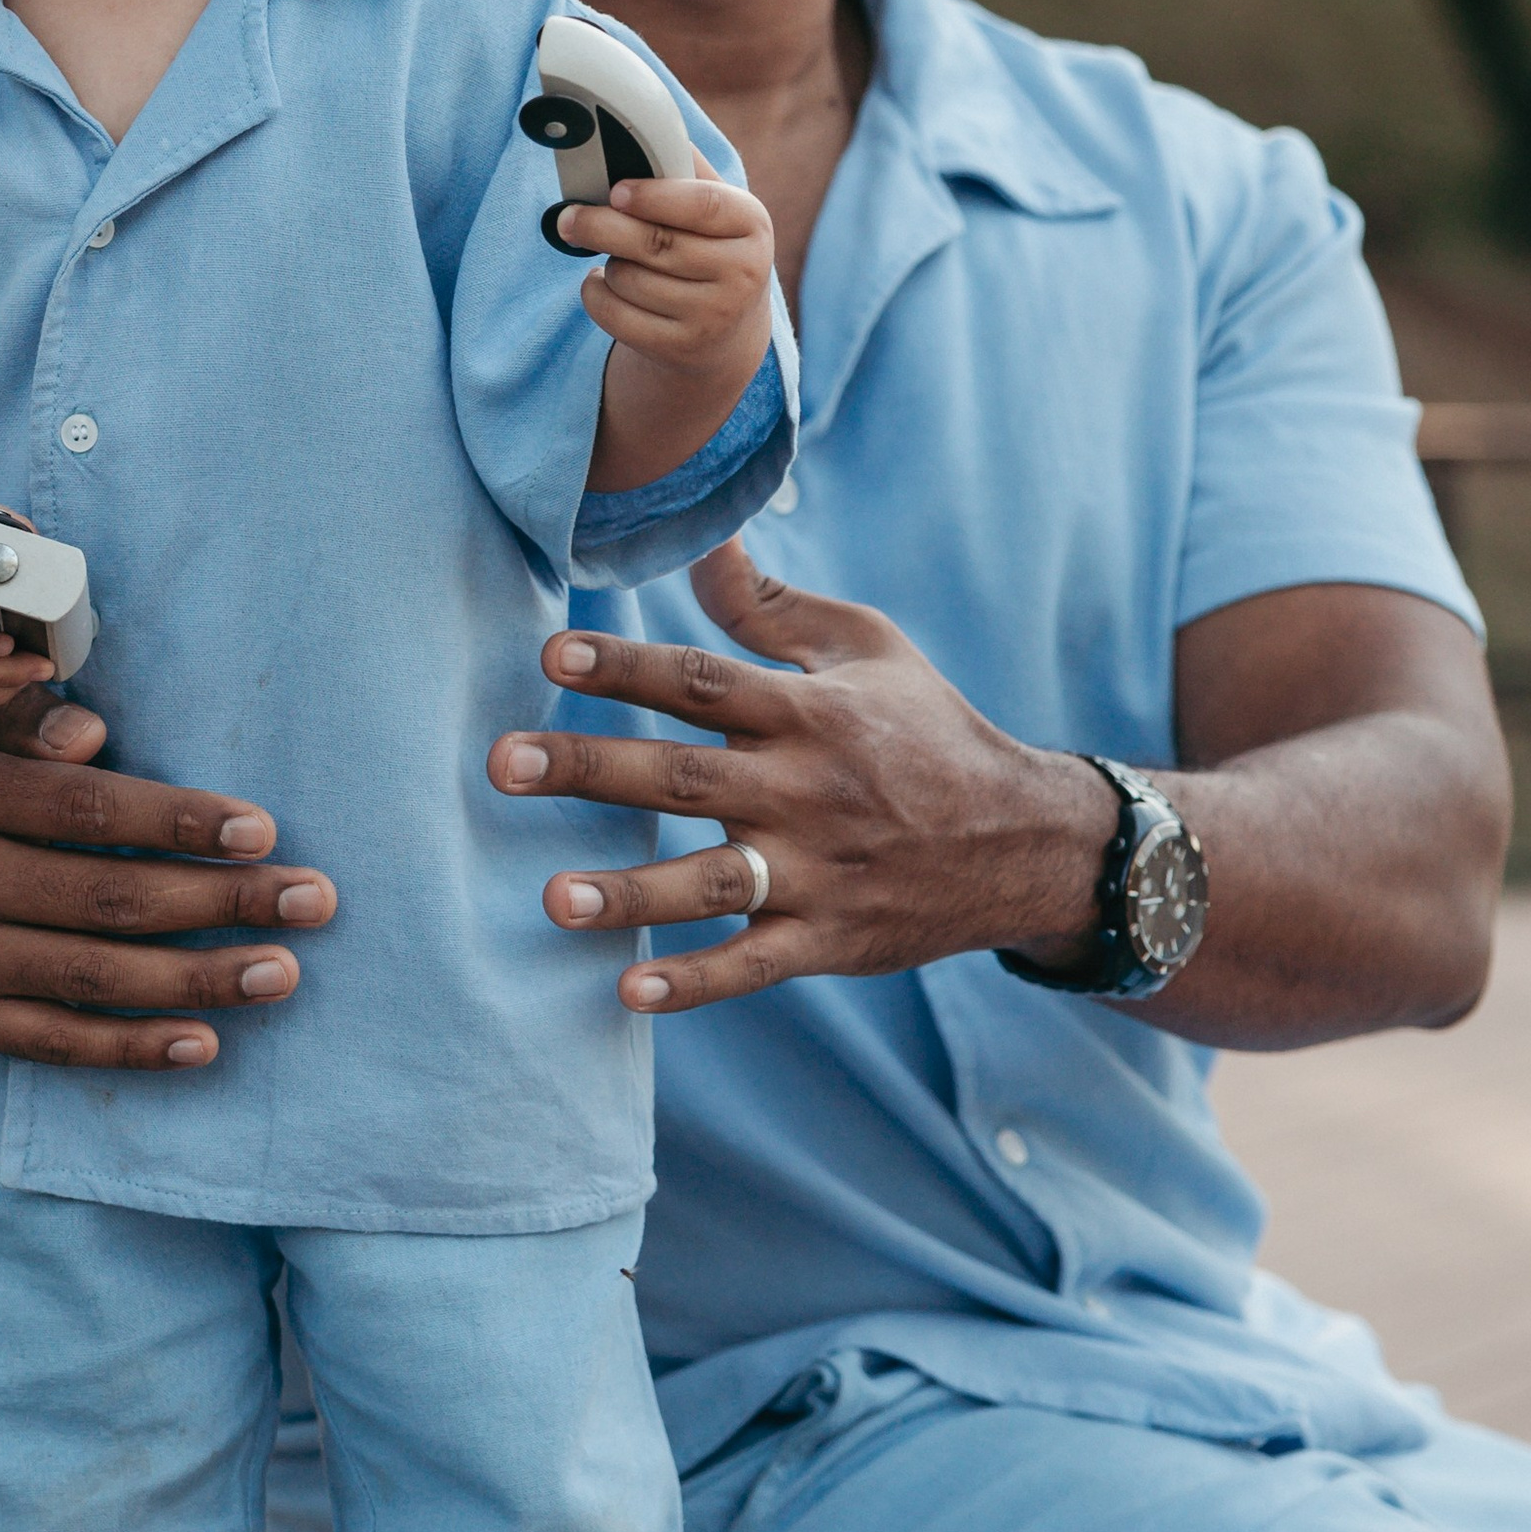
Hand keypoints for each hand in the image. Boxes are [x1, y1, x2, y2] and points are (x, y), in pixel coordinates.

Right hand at [0, 684, 337, 1068]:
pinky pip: (53, 1042)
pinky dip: (132, 1048)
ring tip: (284, 970)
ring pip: (92, 976)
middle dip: (221, 902)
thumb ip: (9, 713)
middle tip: (313, 899)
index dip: (176, 820)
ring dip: (200, 979)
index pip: (81, 809)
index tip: (261, 827)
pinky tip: (208, 1041)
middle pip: (105, 897)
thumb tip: (94, 729)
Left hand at [488, 539, 1105, 1011]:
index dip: (626, 666)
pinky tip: (630, 989)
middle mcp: (807, 791)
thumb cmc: (930, 732)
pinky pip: (754, 964)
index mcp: (810, 714)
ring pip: (713, 883)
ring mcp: (818, 872)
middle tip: (504, 764)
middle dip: (590, 769)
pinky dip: (696, 982)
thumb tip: (705, 541)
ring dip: (631, 893)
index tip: (552, 657)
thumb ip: (773, 609)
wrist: (1026, 841)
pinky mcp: (830, 940)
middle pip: (684, 777)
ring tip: (554, 896)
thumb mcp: (868, 651)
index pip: (703, 682)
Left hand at [568, 157, 779, 494]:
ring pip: (630, 279)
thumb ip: (682, 165)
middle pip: (655, 245)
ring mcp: (714, 317)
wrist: (727, 328)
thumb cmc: (709, 246)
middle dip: (600, 227)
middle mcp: (743, 274)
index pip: (704, 205)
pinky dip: (596, 295)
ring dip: (606, 262)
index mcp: (753, 224)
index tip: (615, 190)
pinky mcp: (682, 349)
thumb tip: (636, 119)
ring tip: (614, 255)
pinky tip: (604, 283)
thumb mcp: (714, 205)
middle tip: (568, 217)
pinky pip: (616, 316)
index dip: (655, 196)